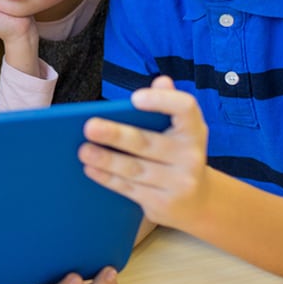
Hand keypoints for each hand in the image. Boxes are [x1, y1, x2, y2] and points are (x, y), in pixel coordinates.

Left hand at [79, 76, 209, 229]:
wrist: (199, 202)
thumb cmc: (178, 155)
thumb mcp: (181, 131)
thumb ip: (168, 103)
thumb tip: (162, 80)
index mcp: (194, 130)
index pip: (185, 108)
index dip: (162, 101)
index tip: (135, 98)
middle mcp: (191, 156)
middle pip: (148, 142)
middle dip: (116, 135)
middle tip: (89, 126)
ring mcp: (179, 183)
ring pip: (134, 169)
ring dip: (105, 159)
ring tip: (83, 150)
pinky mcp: (164, 203)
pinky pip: (129, 188)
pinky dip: (107, 178)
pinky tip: (90, 168)